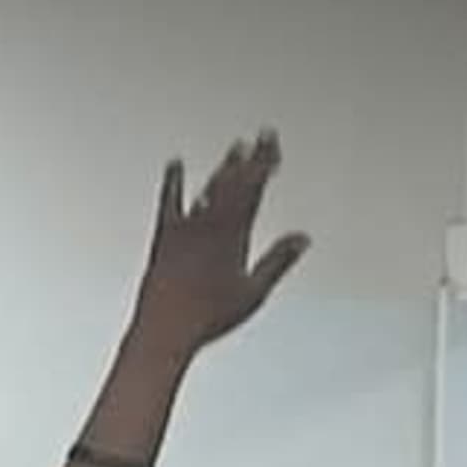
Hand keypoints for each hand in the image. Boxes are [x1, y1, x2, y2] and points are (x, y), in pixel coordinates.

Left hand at [131, 137, 309, 359]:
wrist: (165, 330)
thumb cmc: (208, 318)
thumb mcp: (252, 292)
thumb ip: (278, 260)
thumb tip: (303, 238)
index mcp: (236, 235)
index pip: (255, 187)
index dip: (265, 162)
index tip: (274, 144)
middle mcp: (211, 226)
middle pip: (235, 182)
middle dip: (251, 157)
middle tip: (261, 136)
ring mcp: (186, 230)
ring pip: (209, 188)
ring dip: (224, 166)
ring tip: (236, 147)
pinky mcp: (163, 239)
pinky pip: (169, 203)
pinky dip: (173, 182)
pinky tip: (175, 163)